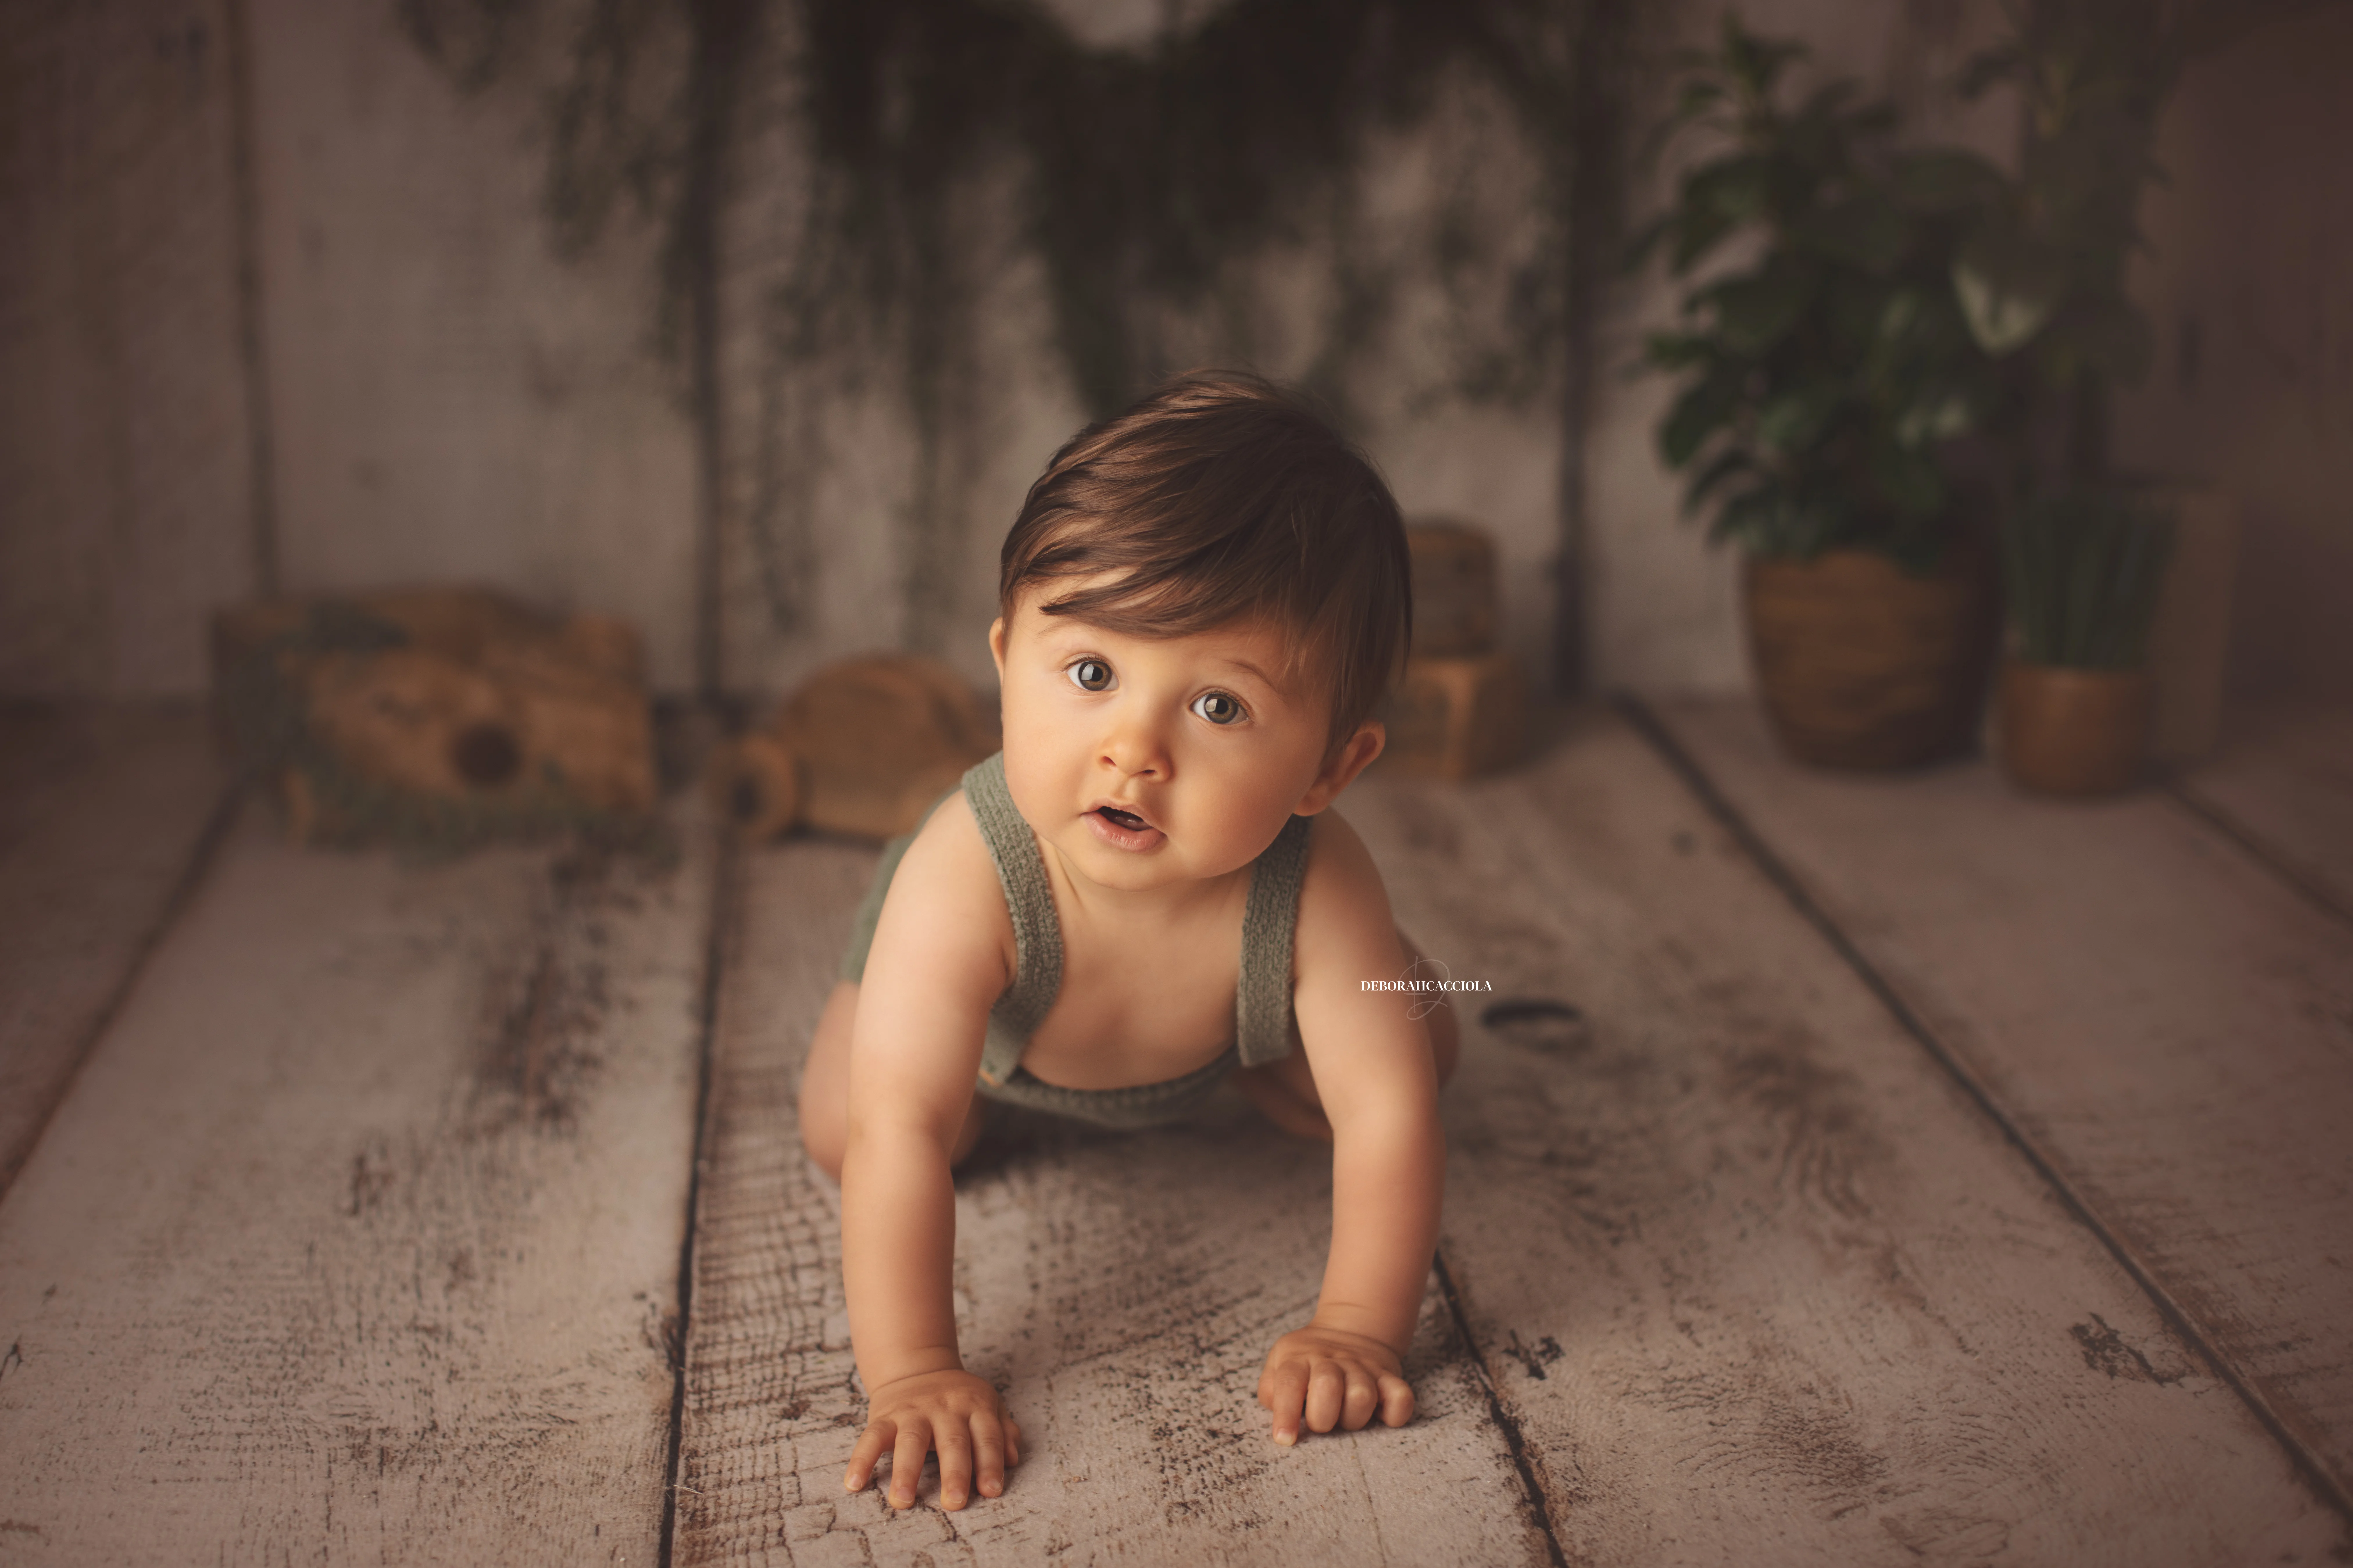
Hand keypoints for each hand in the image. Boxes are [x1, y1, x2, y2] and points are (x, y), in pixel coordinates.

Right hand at [844, 1368, 1021, 1509]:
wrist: (917, 1366)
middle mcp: (944, 1407)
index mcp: (974, 1405)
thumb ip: (1003, 1432)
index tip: (991, 1491)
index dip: (990, 1463)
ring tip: (903, 1501)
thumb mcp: (987, 1405)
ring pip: (910, 1441)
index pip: (986, 1436)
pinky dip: (861, 1460)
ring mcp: (912, 1410)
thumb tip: (1013, 1459)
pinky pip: (870, 1438)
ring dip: (906, 1472)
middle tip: (955, 1503)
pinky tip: (854, 1484)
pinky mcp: (884, 1416)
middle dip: (954, 1473)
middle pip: (952, 1441)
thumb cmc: (958, 1399)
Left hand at [1256, 1323, 1413, 1444]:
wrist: (1351, 1328)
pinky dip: (1393, 1414)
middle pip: (1328, 1387)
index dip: (1286, 1414)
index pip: (1289, 1383)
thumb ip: (1271, 1389)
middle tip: (1321, 1422)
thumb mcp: (1280, 1363)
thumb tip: (1279, 1416)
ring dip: (1353, 1418)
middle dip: (1322, 1417)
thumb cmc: (1308, 1360)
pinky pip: (1401, 1398)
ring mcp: (1363, 1366)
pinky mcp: (1390, 1376)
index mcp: (1300, 1357)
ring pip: (1362, 1396)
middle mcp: (1332, 1359)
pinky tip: (1380, 1417)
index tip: (1285, 1440)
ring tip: (1346, 1417)